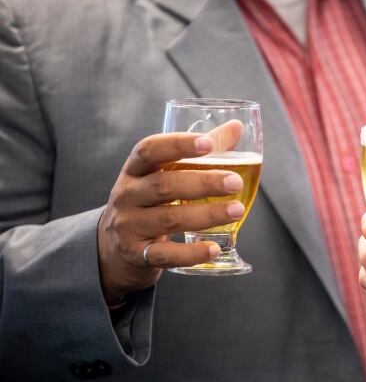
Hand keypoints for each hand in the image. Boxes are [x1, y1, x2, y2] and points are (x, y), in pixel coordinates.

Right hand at [97, 121, 245, 304]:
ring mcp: (130, 226)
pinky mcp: (137, 254)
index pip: (149, 150)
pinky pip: (166, 254)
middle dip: (203, 182)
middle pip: (164, 186)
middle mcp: (128, 196)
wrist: (112, 248)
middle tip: (235, 182)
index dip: (178, 144)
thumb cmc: (149, 201)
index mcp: (134, 170)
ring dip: (206, 215)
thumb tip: (236, 127)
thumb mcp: (163, 175)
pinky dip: (191, 252)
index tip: (208, 142)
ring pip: (169, 219)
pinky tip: (214, 248)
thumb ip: (199, 152)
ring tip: (237, 210)